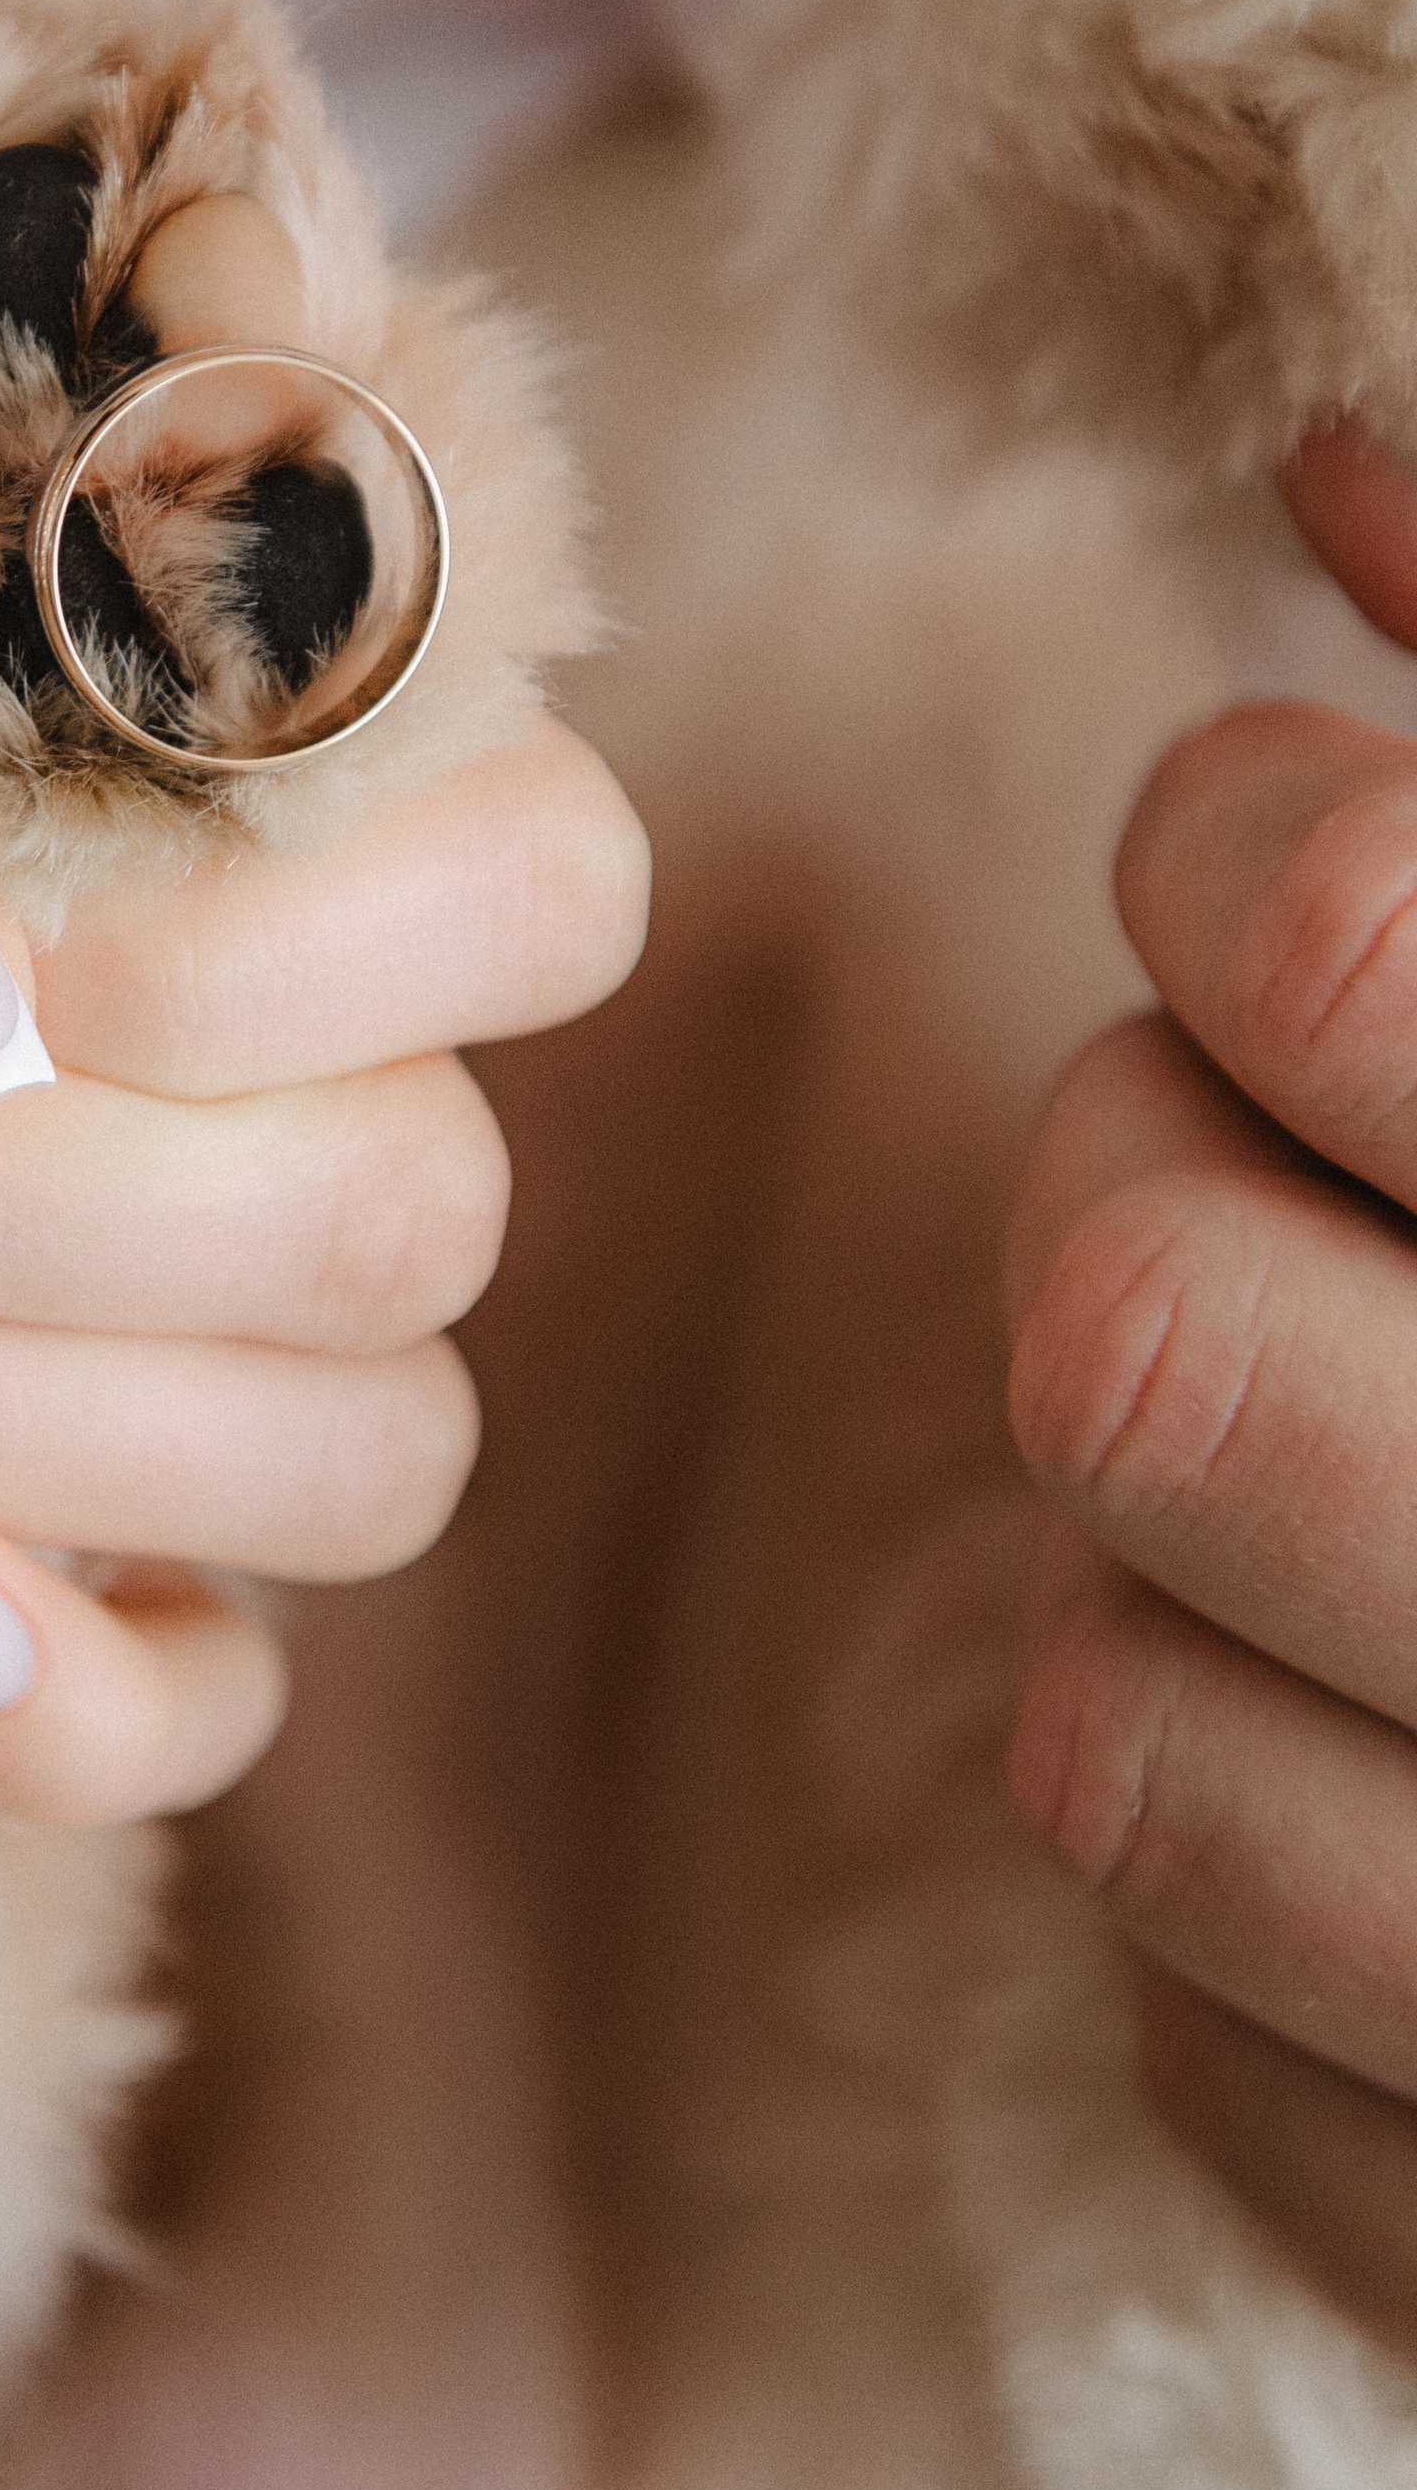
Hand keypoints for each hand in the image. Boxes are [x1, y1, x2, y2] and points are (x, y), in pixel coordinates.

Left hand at [1002, 422, 1416, 2358]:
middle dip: (1132, 1156)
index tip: (1278, 824)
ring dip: (1156, 1532)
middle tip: (1258, 1112)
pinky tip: (1406, 1742)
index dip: (1239, 832)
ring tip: (1347, 1420)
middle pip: (1139, 1326)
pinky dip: (1243, 1867)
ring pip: (1103, 1706)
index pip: (1351, 946)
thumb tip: (1331, 457)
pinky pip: (1195, 2032)